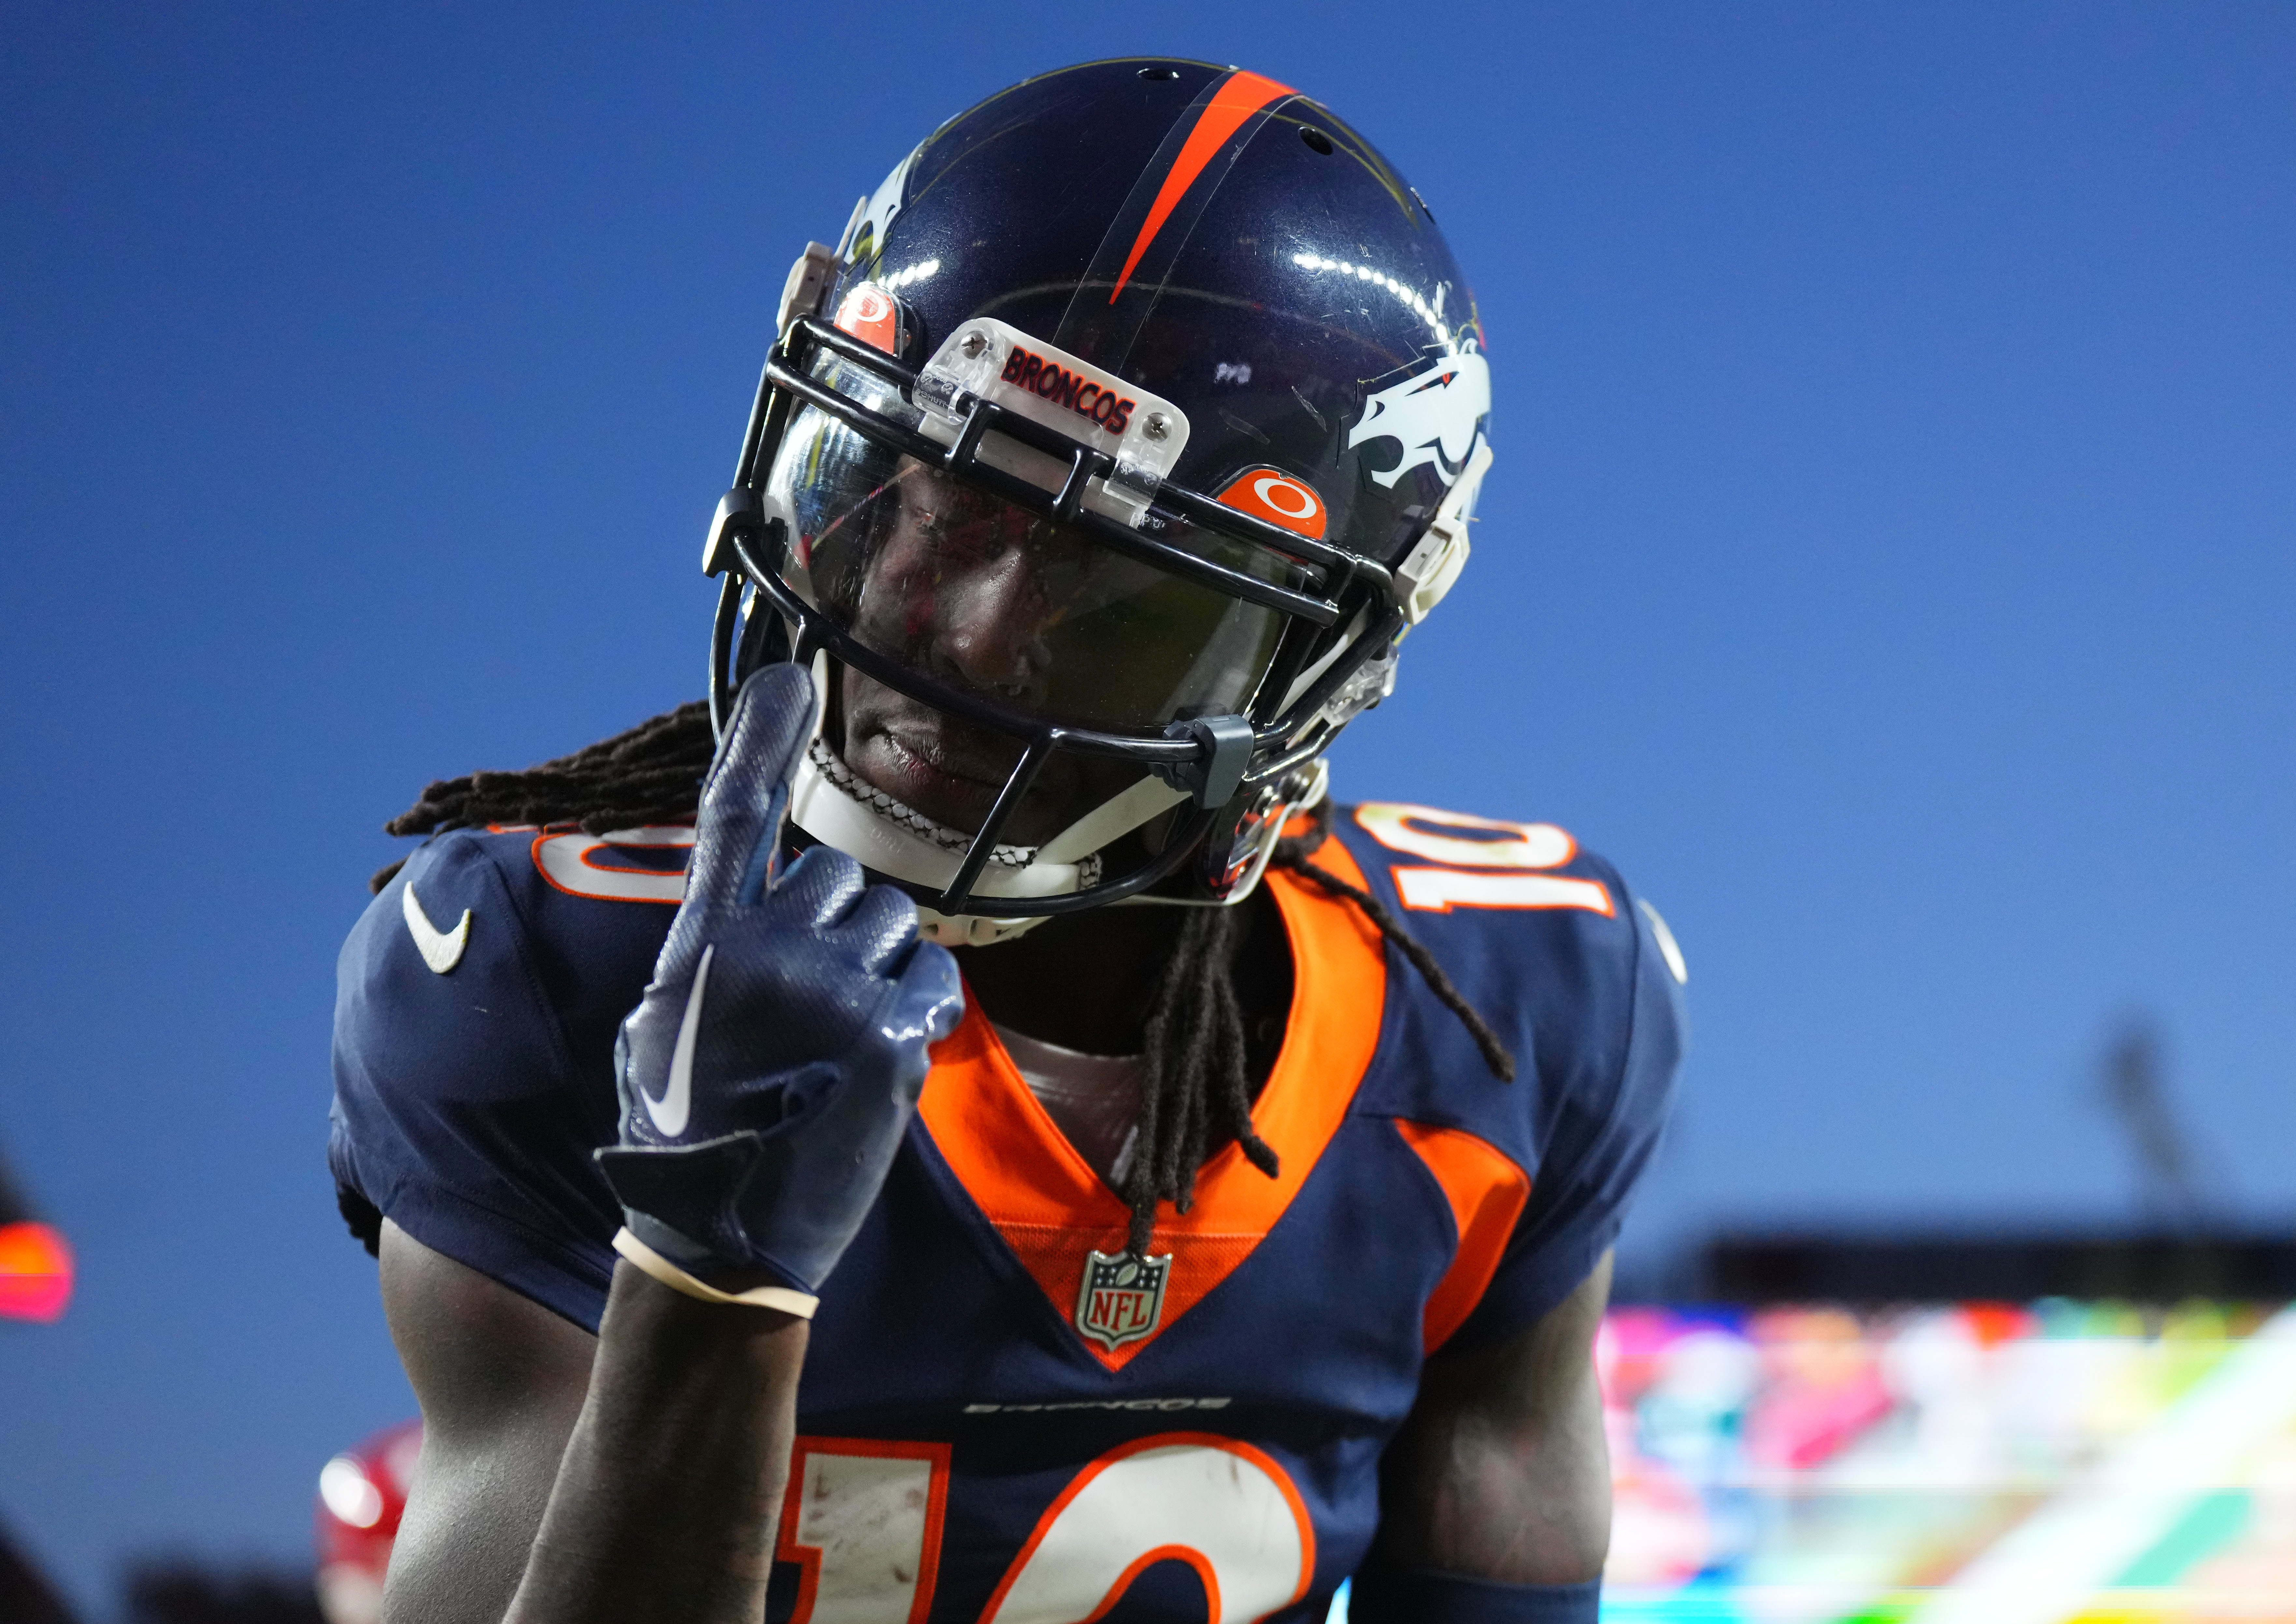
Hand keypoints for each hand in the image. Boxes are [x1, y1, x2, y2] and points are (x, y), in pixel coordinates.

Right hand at [595, 664, 962, 1296]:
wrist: (720, 1237)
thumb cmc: (687, 1132)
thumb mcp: (668, 1025)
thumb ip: (716, 950)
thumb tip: (768, 901)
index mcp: (704, 944)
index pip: (733, 817)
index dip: (761, 742)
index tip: (789, 678)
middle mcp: (768, 953)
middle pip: (836, 875)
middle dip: (836, 922)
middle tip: (810, 997)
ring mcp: (833, 995)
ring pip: (891, 923)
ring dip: (877, 966)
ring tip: (837, 1037)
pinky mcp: (889, 1041)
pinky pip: (932, 982)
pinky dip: (916, 1011)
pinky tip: (880, 1057)